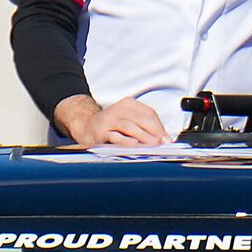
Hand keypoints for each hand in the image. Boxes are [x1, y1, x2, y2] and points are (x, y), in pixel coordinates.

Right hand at [53, 95, 167, 146]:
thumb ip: (146, 128)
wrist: (85, 126)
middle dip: (154, 133)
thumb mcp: (129, 120)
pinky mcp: (101, 133)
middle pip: (142, 120)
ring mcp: (109, 121)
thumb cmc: (112, 126)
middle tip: (163, 144)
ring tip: (153, 146)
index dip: (160, 128)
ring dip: (143, 137)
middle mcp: (119, 110)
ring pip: (130, 127)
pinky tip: (134, 145)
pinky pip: (115, 137)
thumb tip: (164, 140)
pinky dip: (125, 141)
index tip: (166, 140)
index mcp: (128, 104)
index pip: (149, 114)